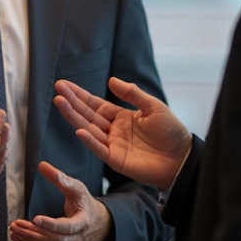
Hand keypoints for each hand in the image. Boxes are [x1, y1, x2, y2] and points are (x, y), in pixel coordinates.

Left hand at [9, 162, 111, 240]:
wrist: (97, 223)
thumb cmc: (85, 202)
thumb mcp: (77, 188)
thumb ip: (60, 178)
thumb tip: (42, 165)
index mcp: (82, 222)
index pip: (67, 227)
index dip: (51, 224)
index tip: (35, 219)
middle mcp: (76, 238)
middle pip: (53, 239)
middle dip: (33, 233)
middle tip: (16, 224)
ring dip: (28, 240)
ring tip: (13, 230)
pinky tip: (18, 237)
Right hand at [54, 78, 190, 190]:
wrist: (183, 158)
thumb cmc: (172, 132)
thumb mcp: (153, 106)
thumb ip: (132, 94)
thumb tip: (111, 80)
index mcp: (121, 117)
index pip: (95, 104)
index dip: (80, 95)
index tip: (63, 85)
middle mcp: (113, 130)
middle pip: (88, 115)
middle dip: (72, 102)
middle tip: (57, 91)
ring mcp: (113, 145)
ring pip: (88, 129)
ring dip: (74, 117)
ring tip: (60, 103)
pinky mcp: (116, 160)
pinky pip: (99, 148)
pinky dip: (88, 140)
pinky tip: (78, 129)